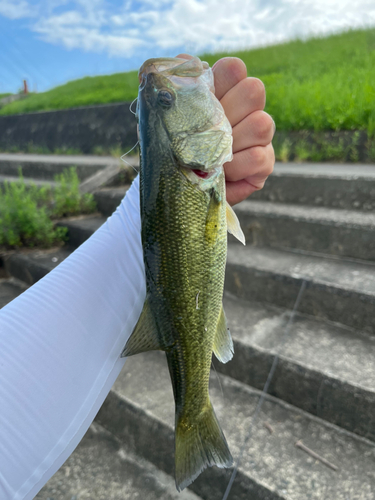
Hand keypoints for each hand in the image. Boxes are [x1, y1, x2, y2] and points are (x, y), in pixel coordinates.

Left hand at [176, 54, 274, 205]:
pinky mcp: (264, 163)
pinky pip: (259, 157)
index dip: (221, 78)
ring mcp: (258, 136)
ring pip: (262, 124)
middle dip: (229, 110)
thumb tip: (183, 60)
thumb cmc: (171, 151)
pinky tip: (223, 172)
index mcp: (222, 92)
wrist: (177, 187)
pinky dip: (237, 166)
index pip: (234, 68)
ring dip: (232, 142)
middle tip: (207, 132)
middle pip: (254, 89)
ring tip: (211, 156)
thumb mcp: (163, 120)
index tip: (203, 97)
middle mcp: (245, 109)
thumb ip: (173, 90)